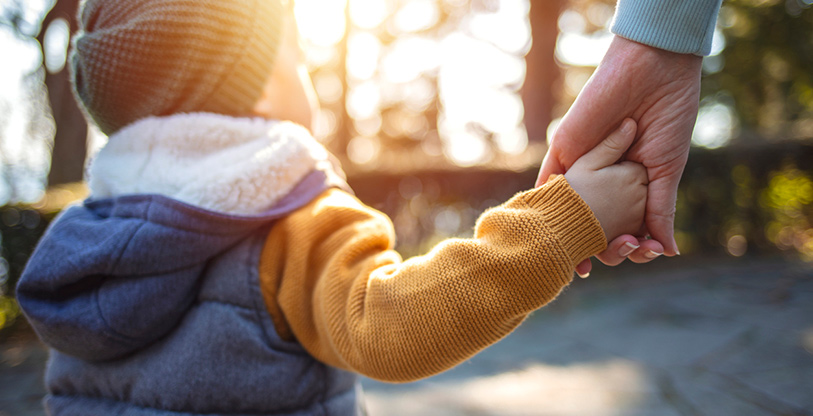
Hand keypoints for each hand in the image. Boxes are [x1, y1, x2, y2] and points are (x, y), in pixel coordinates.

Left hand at [538, 36, 701, 272]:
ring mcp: (581, 166)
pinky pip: (549, 182)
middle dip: (604, 247)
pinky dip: (549, 206)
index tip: (643, 253)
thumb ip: (660, 210)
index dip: (631, 245)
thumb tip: (668, 252)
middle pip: (595, 225)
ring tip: (584, 261)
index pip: (625, 225)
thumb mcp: (666, 170)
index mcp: (629, 185)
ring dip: (574, 238)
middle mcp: (602, 180)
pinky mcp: (564, 150)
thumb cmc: (668, 116)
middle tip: (621, 252)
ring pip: (571, 211)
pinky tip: (554, 231)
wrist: (652, 72)